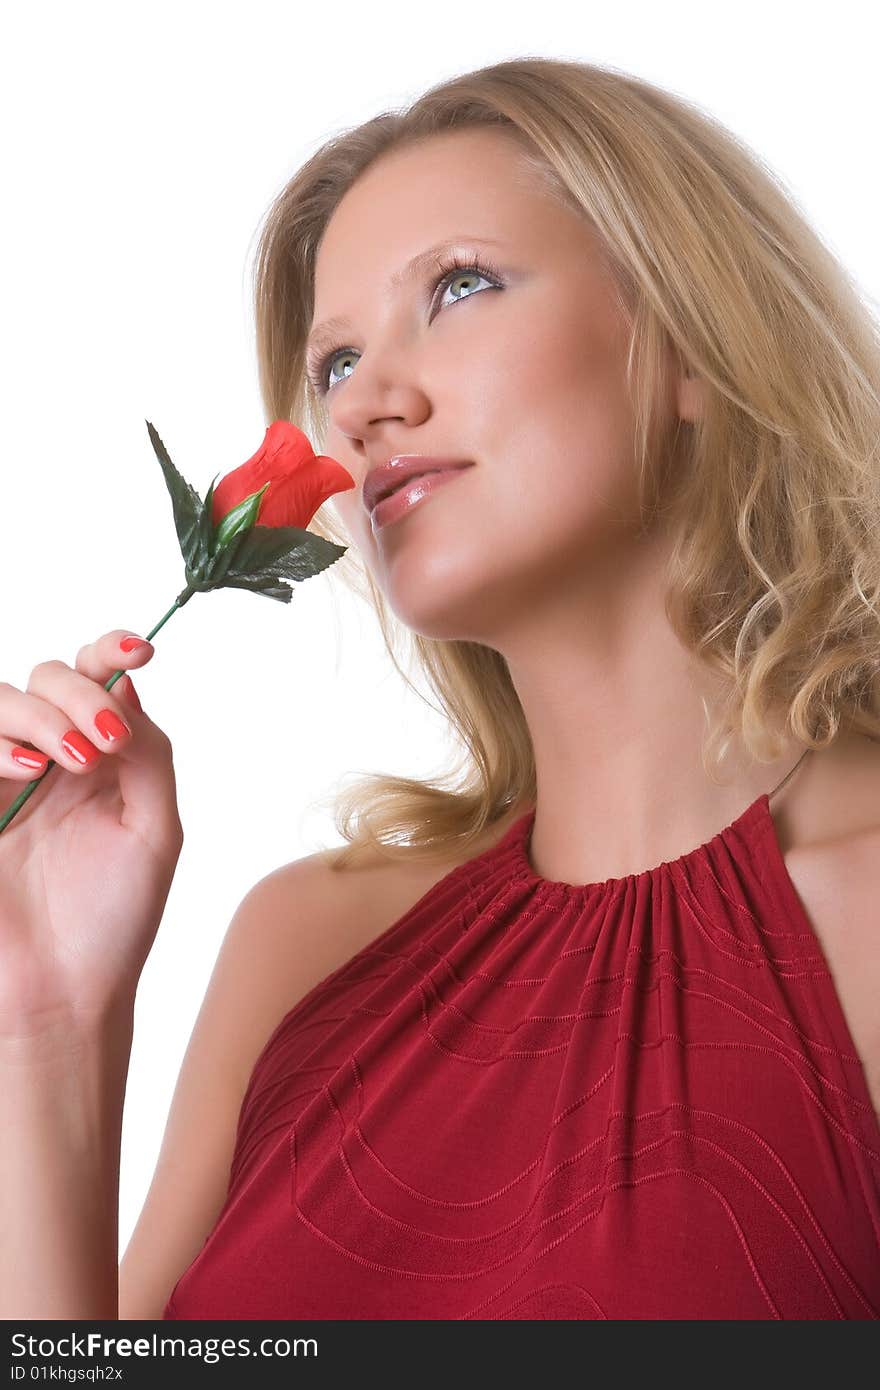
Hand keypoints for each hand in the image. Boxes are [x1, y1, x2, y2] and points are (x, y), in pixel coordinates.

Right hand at [0, 631, 183, 1036]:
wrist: (64, 989)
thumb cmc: (115, 917)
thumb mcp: (156, 830)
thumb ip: (149, 752)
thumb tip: (127, 683)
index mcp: (99, 756)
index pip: (97, 678)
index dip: (111, 649)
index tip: (139, 652)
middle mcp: (49, 757)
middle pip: (46, 678)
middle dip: (78, 694)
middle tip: (104, 743)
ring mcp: (2, 778)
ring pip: (0, 700)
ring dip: (40, 717)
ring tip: (68, 763)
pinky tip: (28, 773)